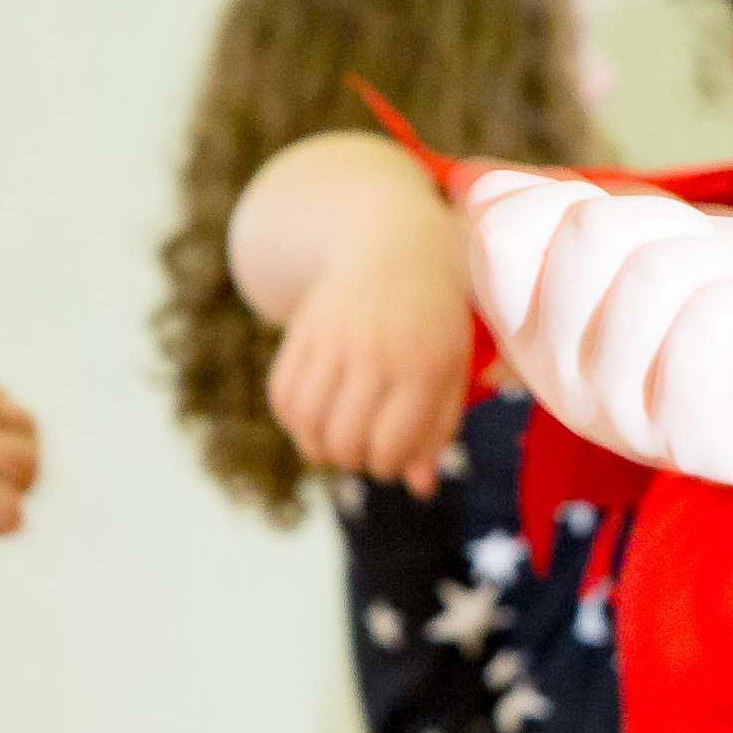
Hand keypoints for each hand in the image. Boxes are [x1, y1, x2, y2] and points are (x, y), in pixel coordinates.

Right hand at [268, 205, 478, 495]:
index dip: (389, 466)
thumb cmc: (433, 320)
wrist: (395, 243)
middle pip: (345, 440)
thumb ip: (438, 430)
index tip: (394, 457)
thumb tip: (419, 489)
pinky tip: (312, 418)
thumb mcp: (450, 370)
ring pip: (307, 421)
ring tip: (336, 441)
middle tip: (366, 449)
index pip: (391, 447)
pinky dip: (292, 420)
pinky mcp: (304, 329)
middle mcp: (376, 352)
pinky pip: (282, 393)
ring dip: (319, 446)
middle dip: (355, 460)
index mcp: (423, 366)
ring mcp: (335, 338)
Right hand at [461, 171, 732, 498]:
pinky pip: (700, 322)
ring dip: (715, 265)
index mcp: (536, 333)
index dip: (578, 197)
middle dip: (667, 224)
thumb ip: (564, 215)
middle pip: (580, 232)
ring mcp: (622, 421)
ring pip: (646, 272)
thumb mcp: (653, 237)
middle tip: (706, 274)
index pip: (497, 233)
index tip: (638, 235)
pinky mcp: (692, 440)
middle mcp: (561, 386)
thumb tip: (476, 185)